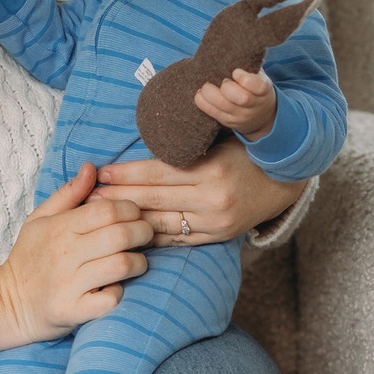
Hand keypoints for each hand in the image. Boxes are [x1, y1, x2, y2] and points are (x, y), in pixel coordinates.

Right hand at [0, 162, 150, 355]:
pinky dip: (120, 293)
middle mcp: (65, 253)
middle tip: (145, 235)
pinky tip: (116, 288)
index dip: (131, 209)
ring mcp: (69, 283)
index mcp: (60, 227)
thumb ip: (68, 193)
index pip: (108, 209)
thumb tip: (91, 167)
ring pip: (121, 265)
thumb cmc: (28, 258)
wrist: (7, 303)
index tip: (135, 215)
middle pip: (121, 234)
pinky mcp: (73, 310)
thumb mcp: (40, 219)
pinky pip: (110, 299)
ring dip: (138, 262)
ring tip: (136, 262)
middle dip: (144, 232)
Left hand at [92, 139, 306, 246]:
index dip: (125, 173)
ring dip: (128, 219)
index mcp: (211, 169)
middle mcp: (212, 198)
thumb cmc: (246, 151)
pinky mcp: (218, 237)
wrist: (285, 181)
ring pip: (162, 222)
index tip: (100, 172)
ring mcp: (215, 222)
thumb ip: (186, 141)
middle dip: (118, 197)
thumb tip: (145, 134)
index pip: (157, 172)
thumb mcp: (220, 137)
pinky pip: (177, 239)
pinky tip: (130, 234)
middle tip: (89, 197)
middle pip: (153, 198)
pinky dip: (152, 237)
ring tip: (101, 217)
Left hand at [195, 68, 276, 141]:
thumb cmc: (256, 89)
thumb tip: (232, 45)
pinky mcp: (227, 121)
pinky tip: (201, 93)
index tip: (236, 71)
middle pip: (241, 98)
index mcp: (263, 90)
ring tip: (206, 85)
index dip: (245, 78)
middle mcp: (253, 105)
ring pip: (223, 105)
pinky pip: (211, 112)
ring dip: (209, 93)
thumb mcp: (259, 76)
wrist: (261, 116)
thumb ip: (248, 65)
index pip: (257, 86)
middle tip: (221, 79)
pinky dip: (202, 101)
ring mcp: (240, 116)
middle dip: (226, 86)